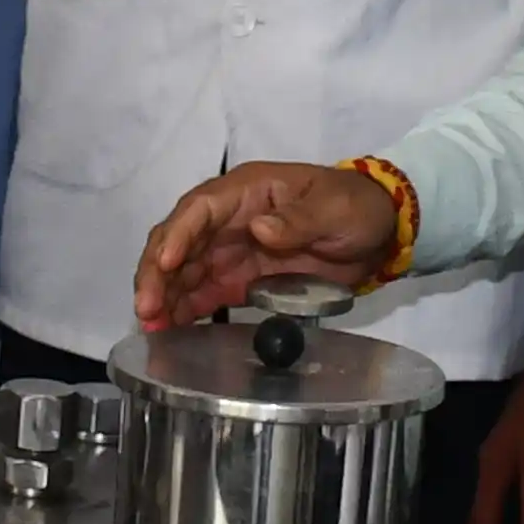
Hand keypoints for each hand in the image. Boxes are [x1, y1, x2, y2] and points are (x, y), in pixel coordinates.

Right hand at [131, 163, 400, 330]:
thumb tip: (259, 228)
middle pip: (178, 241)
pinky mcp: (236, 280)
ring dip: (162, 296)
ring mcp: (229, 251)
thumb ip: (299, 219)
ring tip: (150, 327)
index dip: (177, 235)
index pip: (199, 209)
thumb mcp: (333, 208)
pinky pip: (201, 294)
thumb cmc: (354, 207)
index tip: (163, 264)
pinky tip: (168, 332)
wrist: (377, 233)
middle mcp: (228, 220)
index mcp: (247, 191)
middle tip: (146, 309)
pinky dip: (182, 311)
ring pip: (181, 271)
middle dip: (157, 273)